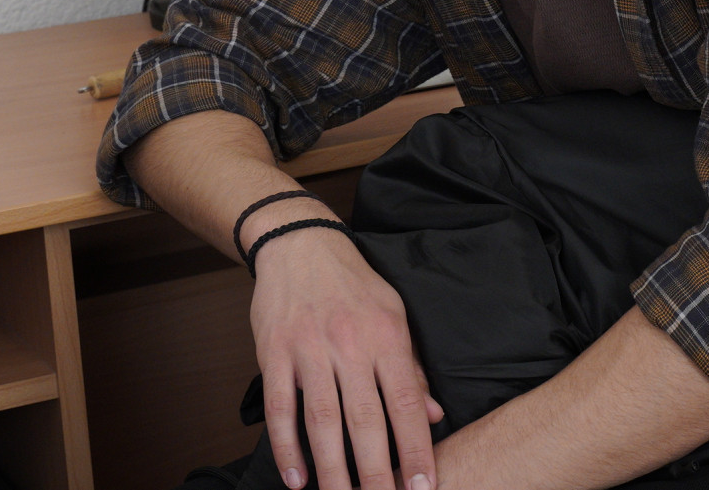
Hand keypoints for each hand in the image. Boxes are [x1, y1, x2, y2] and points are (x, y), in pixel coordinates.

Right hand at [248, 219, 444, 489]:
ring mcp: (309, 349)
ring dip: (332, 469)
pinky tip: (297, 477)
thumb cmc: (353, 284)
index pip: (406, 404)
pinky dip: (287, 446)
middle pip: (365, 420)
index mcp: (386, 337)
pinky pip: (280, 407)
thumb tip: (434, 416)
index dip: (416, 449)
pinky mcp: (274, 353)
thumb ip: (411, 368)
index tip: (423, 488)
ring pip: (322, 420)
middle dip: (376, 472)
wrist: (300, 244)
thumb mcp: (394, 315)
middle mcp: (349, 345)